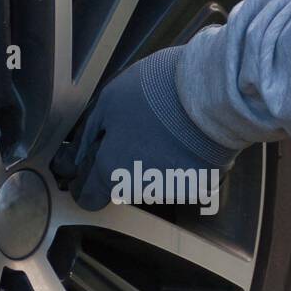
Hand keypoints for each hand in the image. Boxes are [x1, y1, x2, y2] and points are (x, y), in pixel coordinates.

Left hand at [54, 46, 237, 211]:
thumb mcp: (109, 101)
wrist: (213, 94)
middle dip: (120, 164)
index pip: (89, 197)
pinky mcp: (198, 184)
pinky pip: (178, 174)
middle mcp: (139, 187)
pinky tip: (181, 135)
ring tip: (161, 127)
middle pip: (121, 184)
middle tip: (130, 131)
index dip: (83, 183)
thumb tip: (77, 154)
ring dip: (150, 160)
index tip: (84, 170)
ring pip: (150, 179)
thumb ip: (90, 134)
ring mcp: (171, 188)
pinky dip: (176, 159)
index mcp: (112, 170)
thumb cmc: (159, 93)